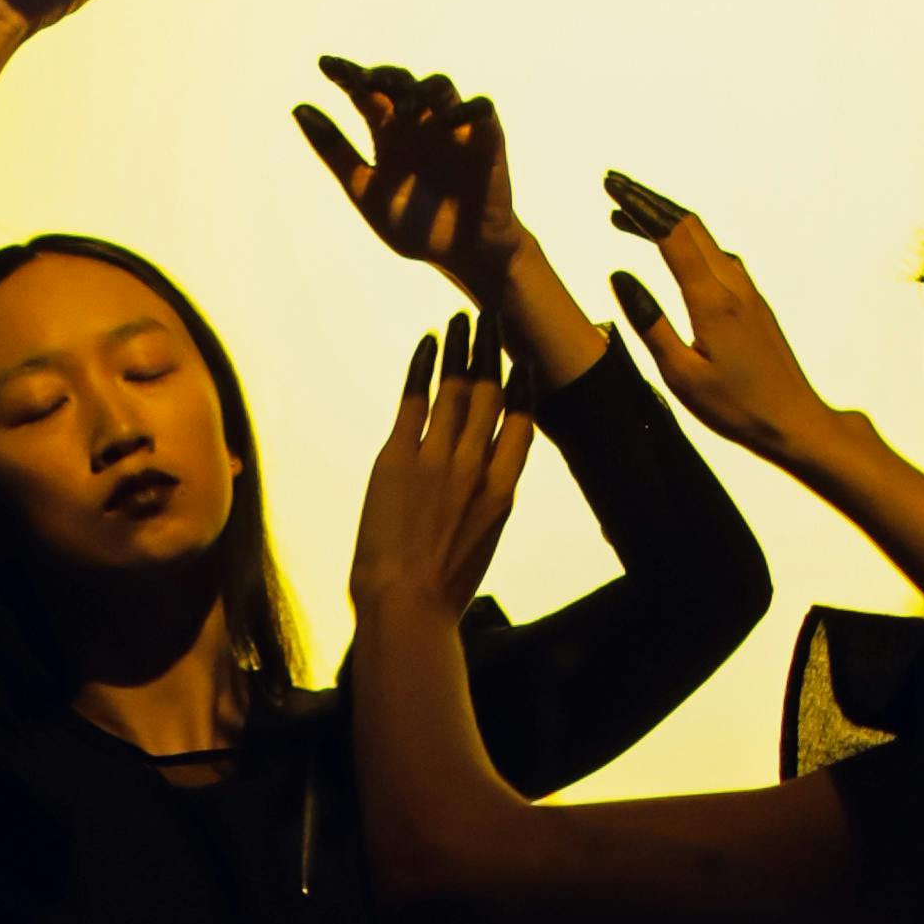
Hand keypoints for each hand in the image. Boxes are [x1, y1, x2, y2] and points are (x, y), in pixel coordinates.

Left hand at [295, 58, 526, 304]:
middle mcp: (419, 121)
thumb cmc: (415, 227)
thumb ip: (335, 151)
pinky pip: (481, 108)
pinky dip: (468, 107)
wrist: (462, 257)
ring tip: (403, 110)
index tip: (325, 65)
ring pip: (439, 87)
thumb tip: (297, 108)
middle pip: (400, 81)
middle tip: (364, 81)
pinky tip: (450, 118)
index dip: (346, 75)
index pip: (365, 92)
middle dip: (382, 76)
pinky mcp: (486, 136)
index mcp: (388, 131)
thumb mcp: (365, 189)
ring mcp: (452, 126)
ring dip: (420, 91)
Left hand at [350, 317, 534, 625]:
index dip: (524, 385)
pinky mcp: (398, 459)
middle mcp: (476, 467)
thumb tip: (484, 496)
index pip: (523, 423)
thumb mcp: (481, 546)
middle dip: (493, 350)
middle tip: (494, 317)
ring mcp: (438, 460)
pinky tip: (428, 342)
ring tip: (463, 317)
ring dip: (461, 347)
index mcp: (503, 492)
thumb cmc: (441, 592)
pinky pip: (414, 400)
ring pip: (456, 387)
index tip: (524, 360)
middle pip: (491, 394)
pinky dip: (422, 366)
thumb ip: (485, 508)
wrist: (407, 606)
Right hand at [602, 187, 856, 476]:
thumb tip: (619, 275)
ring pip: (704, 238)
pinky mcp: (753, 302)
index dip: (638, 207)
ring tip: (630, 219)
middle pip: (688, 224)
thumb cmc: (736, 407)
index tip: (611, 189)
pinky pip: (717, 255)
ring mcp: (747, 290)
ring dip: (667, 221)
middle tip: (613, 188)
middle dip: (649, 202)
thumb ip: (650, 323)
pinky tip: (675, 252)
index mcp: (711, 300)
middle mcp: (732, 284)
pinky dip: (687, 242)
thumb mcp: (681, 375)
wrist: (795, 421)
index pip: (670, 235)